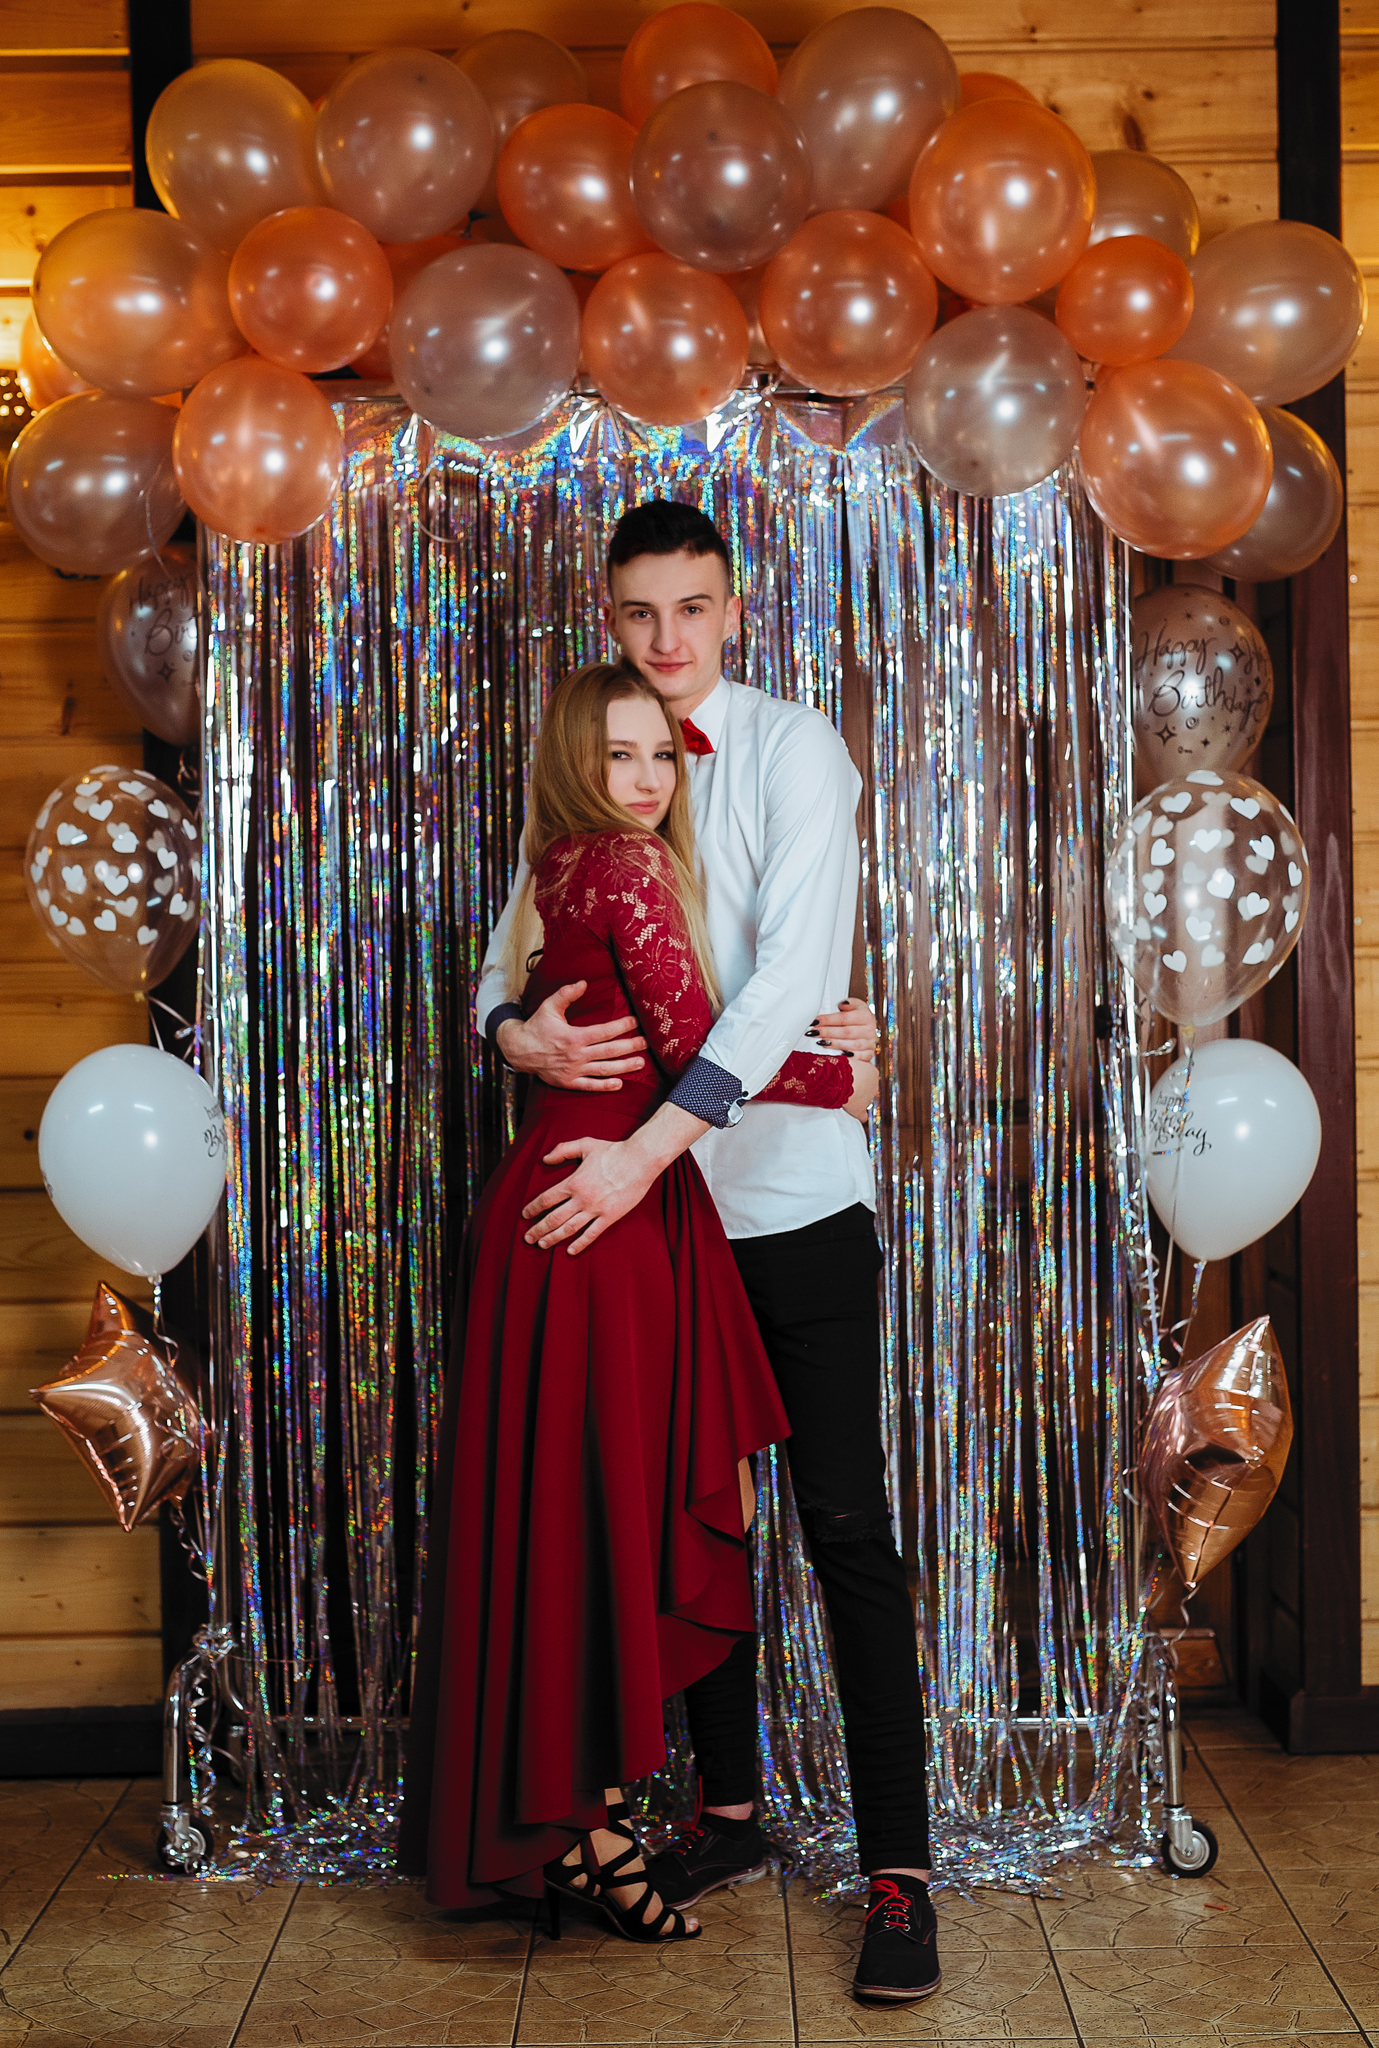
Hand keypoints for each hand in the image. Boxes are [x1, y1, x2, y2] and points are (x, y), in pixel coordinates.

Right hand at [495, 981, 647, 1091]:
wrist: (519, 1050)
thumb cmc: (536, 1027)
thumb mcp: (549, 1007)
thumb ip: (566, 994)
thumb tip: (583, 982)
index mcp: (574, 1036)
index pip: (604, 1031)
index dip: (622, 1026)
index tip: (635, 1021)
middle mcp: (576, 1055)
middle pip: (609, 1051)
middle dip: (630, 1046)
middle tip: (646, 1043)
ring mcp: (573, 1070)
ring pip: (604, 1069)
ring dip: (624, 1067)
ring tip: (640, 1063)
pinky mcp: (569, 1082)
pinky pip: (590, 1086)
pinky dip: (605, 1086)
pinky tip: (619, 1084)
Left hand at [523, 1136, 657, 1255]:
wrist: (640, 1160)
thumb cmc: (613, 1151)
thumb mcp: (585, 1144)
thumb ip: (563, 1150)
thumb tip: (545, 1158)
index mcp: (573, 1182)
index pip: (546, 1199)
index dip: (533, 1208)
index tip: (524, 1215)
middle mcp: (581, 1198)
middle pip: (553, 1218)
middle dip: (538, 1229)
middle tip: (527, 1237)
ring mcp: (596, 1209)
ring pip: (569, 1229)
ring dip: (553, 1238)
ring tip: (542, 1245)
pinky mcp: (610, 1216)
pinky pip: (592, 1234)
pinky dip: (580, 1244)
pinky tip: (570, 1251)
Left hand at [815, 996, 877, 1061]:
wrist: (868, 1032)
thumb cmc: (857, 1019)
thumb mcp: (855, 1006)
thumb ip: (848, 1004)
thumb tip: (841, 1005)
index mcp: (866, 1016)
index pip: (845, 1018)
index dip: (828, 1019)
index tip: (815, 1021)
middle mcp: (870, 1030)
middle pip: (847, 1032)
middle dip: (828, 1032)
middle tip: (813, 1032)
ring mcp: (870, 1043)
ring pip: (851, 1045)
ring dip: (834, 1044)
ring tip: (820, 1042)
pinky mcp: (869, 1055)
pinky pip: (858, 1057)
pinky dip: (847, 1057)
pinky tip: (836, 1054)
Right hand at [844, 1055, 879, 1122]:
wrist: (840, 1078)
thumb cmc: (843, 1065)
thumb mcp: (849, 1058)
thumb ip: (852, 1059)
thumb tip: (846, 1053)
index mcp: (873, 1072)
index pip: (867, 1075)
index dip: (858, 1075)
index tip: (849, 1074)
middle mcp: (873, 1086)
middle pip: (866, 1088)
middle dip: (858, 1087)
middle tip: (845, 1084)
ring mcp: (867, 1098)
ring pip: (864, 1099)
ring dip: (856, 1098)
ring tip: (844, 1095)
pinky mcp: (859, 1109)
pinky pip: (862, 1115)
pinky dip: (861, 1116)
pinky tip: (860, 1117)